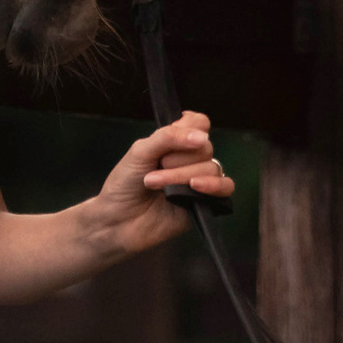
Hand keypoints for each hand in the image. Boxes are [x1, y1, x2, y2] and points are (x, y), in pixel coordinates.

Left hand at [87, 111, 232, 257]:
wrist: (117, 219)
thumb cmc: (124, 183)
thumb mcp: (140, 151)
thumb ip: (168, 137)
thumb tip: (202, 136)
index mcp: (176, 143)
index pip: (199, 123)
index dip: (190, 127)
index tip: (172, 137)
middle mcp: (191, 160)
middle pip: (205, 147)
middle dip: (177, 158)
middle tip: (154, 168)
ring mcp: (200, 181)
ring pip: (211, 168)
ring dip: (181, 175)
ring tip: (157, 184)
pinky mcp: (206, 203)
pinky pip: (226, 188)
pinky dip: (213, 185)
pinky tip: (195, 186)